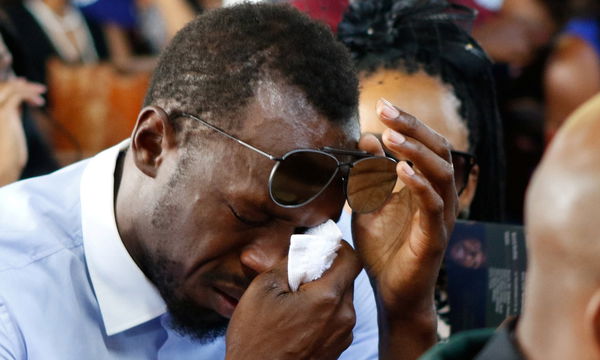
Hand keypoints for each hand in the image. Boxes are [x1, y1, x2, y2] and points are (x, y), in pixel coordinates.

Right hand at [0, 78, 45, 185]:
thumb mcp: (9, 129)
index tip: (25, 83)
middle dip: (21, 84)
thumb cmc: (7, 155)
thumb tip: (20, 101)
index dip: (11, 84)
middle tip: (40, 89)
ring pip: (9, 87)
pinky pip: (16, 95)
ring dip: (27, 88)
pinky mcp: (2, 114)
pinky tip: (39, 102)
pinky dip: (29, 94)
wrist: (3, 170)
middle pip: (2, 86)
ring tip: (41, 93)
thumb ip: (12, 113)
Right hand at [225, 241, 360, 359]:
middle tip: (301, 272)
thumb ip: (290, 262)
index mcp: (328, 298)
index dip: (338, 246)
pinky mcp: (336, 349)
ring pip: (341, 300)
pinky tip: (298, 317)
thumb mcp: (263, 289)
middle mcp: (343, 317)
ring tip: (295, 298)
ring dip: (324, 292)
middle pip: (346, 279)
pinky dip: (323, 311)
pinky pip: (336, 319)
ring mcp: (342, 336)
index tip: (322, 244)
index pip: (352, 259)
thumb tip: (304, 248)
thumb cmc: (255, 338)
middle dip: (327, 270)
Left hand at [352, 99, 457, 358]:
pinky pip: (432, 206)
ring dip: (416, 152)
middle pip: (438, 151)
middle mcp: (437, 197)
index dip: (407, 124)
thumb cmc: (383, 250)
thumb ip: (369, 173)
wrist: (391, 293)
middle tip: (387, 110)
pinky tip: (400, 171)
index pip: (425, 145)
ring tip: (392, 137)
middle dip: (413, 127)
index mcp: (424, 186)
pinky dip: (418, 185)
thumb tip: (368, 137)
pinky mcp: (434, 238)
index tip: (382, 105)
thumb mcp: (368, 204)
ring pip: (441, 174)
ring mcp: (439, 217)